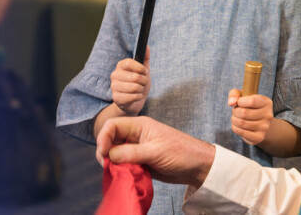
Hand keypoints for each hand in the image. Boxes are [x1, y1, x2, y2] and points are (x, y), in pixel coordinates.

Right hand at [96, 116, 214, 188]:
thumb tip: (109, 155)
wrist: (196, 166)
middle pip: (110, 140)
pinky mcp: (139, 161)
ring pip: (114, 153)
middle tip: (108, 167)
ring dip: (112, 163)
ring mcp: (137, 149)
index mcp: (140, 125)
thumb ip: (132, 153)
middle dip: (105, 152)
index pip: (112, 125)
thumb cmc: (181, 153)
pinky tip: (123, 176)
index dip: (103, 137)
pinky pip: (123, 164)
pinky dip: (120, 170)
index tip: (103, 154)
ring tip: (118, 172)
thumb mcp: (156, 151)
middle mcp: (135, 135)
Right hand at [111, 46, 150, 114]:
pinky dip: (138, 97)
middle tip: (143, 83)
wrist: (134, 101)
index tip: (145, 71)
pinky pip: (133, 96)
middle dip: (144, 81)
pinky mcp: (116, 98)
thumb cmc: (139, 84)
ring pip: (135, 87)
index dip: (140, 67)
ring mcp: (114, 87)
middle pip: (135, 76)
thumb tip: (147, 46)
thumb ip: (145, 58)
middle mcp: (115, 75)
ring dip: (141, 89)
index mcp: (121, 66)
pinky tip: (136, 96)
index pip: (129, 63)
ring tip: (139, 90)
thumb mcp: (143, 71)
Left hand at [228, 89, 273, 145]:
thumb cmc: (248, 106)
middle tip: (235, 111)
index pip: (251, 101)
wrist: (259, 122)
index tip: (238, 102)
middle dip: (235, 111)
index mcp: (267, 102)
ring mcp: (265, 127)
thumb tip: (231, 102)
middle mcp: (268, 115)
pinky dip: (235, 128)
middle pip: (244, 113)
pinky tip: (237, 125)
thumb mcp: (243, 95)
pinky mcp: (259, 137)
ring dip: (234, 120)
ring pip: (241, 123)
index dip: (240, 101)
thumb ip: (234, 94)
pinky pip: (242, 132)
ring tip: (236, 118)